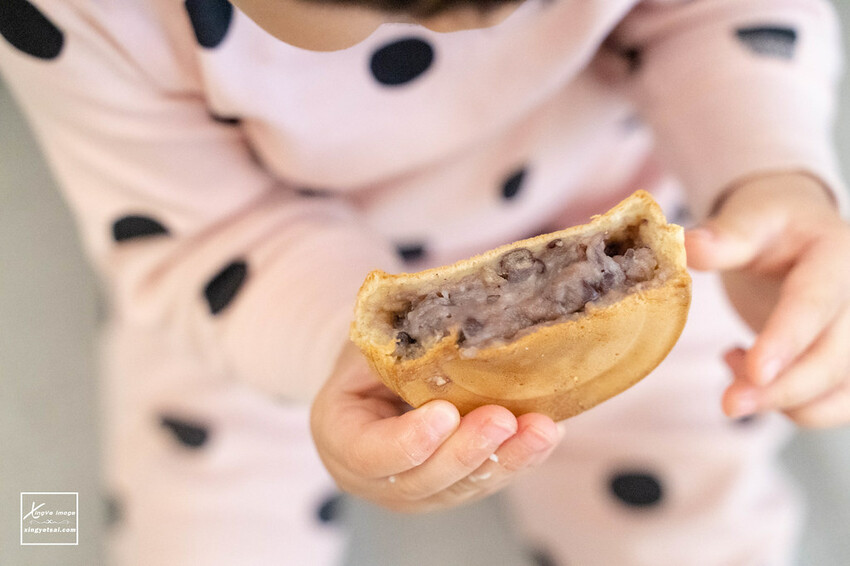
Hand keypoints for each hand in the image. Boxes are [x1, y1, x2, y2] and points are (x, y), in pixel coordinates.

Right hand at [310, 341, 561, 511]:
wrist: (377, 375)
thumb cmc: (369, 354)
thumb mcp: (366, 343)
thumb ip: (390, 345)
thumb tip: (438, 320)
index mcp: (341, 439)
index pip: (371, 453)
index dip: (409, 440)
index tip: (445, 414)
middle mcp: (375, 479)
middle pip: (424, 479)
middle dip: (469, 451)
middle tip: (502, 420)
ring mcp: (417, 491)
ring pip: (464, 487)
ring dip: (507, 459)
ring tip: (541, 430)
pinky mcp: (453, 488)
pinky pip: (487, 481)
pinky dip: (520, 459)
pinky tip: (545, 435)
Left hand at [685, 172, 849, 426]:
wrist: (797, 230)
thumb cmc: (770, 224)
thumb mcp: (749, 218)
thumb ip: (723, 237)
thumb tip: (686, 244)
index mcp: (838, 257)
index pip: (815, 304)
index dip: (786, 339)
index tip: (756, 370)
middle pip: (834, 358)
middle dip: (781, 389)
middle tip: (728, 404)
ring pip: (837, 391)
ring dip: (783, 401)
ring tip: (732, 363)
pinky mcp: (848, 363)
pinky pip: (833, 404)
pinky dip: (791, 405)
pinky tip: (752, 373)